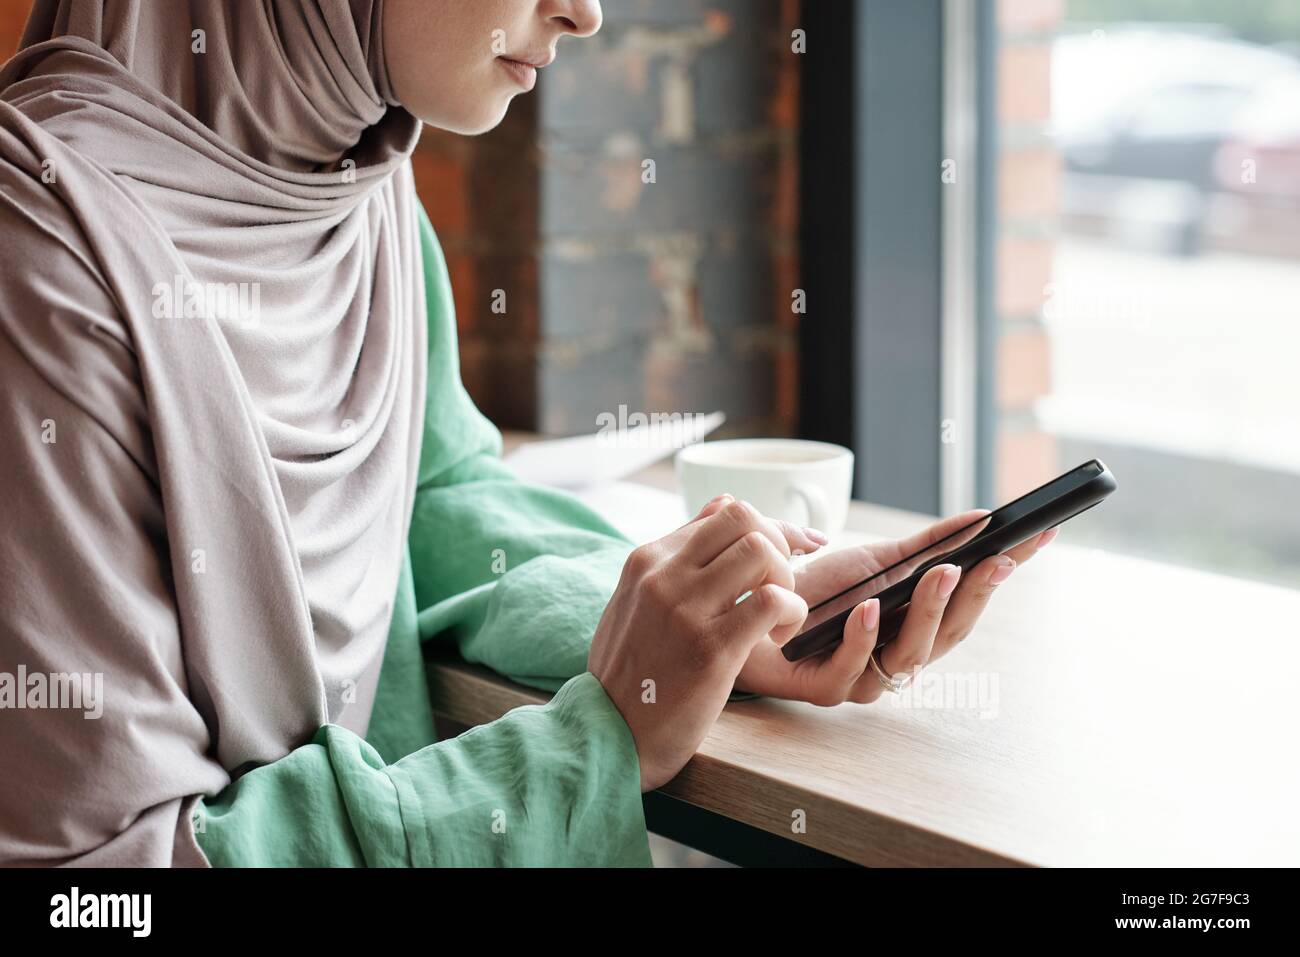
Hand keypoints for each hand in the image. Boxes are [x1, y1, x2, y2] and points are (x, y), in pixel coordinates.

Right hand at [588, 495, 823, 790]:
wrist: (610, 735)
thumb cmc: (630, 672)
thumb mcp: (636, 600)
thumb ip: (676, 556)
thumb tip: (723, 505)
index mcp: (646, 560)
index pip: (723, 511)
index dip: (769, 528)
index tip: (792, 552)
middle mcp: (663, 576)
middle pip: (745, 519)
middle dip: (779, 545)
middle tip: (780, 585)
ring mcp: (685, 610)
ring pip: (761, 552)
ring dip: (786, 580)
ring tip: (777, 616)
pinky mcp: (710, 648)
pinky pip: (773, 600)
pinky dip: (791, 613)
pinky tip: (777, 637)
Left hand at [734, 511, 1057, 704]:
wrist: (754, 608)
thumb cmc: (816, 590)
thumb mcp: (876, 560)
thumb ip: (927, 545)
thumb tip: (980, 518)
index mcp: (918, 627)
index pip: (972, 603)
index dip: (1004, 574)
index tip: (1038, 538)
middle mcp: (899, 657)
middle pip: (952, 633)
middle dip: (978, 595)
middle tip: (997, 557)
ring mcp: (867, 676)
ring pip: (910, 653)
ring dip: (929, 611)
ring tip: (942, 573)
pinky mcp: (828, 688)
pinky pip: (853, 669)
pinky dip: (864, 637)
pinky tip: (871, 608)